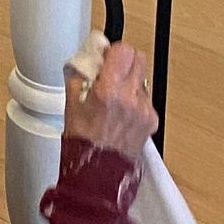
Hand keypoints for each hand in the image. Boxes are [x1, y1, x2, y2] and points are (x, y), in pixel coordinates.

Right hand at [63, 41, 156, 159]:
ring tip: (114, 96)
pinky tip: (122, 111)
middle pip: (139, 58)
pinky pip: (146, 98)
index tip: (104, 55)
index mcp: (109, 90)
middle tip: (111, 70)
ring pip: (143, 79)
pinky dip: (135, 99)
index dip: (112, 50)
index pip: (123, 50)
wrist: (98, 173)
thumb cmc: (83, 142)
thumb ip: (80, 74)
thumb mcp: (71, 101)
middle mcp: (131, 98)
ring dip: (130, 80)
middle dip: (125, 60)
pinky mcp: (152, 120)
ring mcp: (144, 110)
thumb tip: (87, 58)